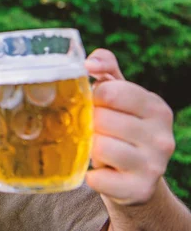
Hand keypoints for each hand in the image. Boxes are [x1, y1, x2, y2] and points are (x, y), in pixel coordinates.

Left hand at [84, 49, 175, 205]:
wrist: (134, 179)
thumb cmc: (120, 127)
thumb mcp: (118, 94)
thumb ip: (106, 68)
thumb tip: (90, 62)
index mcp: (156, 107)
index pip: (111, 91)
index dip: (93, 98)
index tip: (96, 106)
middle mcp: (161, 136)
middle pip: (102, 119)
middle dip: (89, 124)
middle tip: (95, 132)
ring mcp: (154, 165)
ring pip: (100, 146)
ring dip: (89, 148)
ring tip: (98, 150)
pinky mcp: (139, 190)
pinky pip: (99, 178)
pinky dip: (92, 176)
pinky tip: (99, 172)